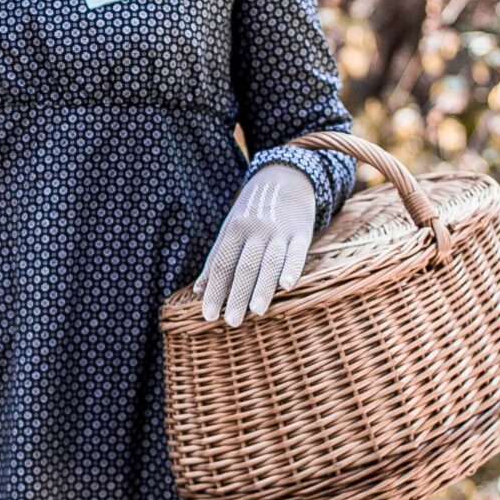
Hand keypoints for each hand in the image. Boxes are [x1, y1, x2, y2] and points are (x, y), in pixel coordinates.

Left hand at [194, 162, 316, 323]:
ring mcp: (279, 230)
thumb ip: (216, 259)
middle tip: (231, 322)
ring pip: (269, 262)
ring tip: (256, 312)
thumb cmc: (253, 211)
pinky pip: (297, 252)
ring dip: (262, 287)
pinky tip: (287, 286)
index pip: (221, 265)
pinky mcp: (302, 231)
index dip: (214, 290)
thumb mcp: (231, 228)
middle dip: (237, 296)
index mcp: (234, 230)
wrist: (287, 177)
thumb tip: (197, 291)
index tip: (208, 316)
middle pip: (244, 266)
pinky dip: (292, 268)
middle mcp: (255, 230)